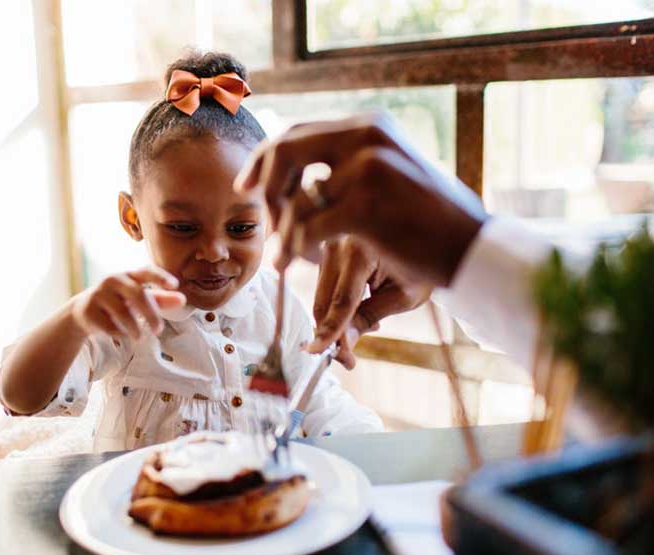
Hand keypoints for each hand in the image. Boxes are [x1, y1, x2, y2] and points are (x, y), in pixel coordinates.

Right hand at [70, 267, 185, 339]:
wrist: (83, 310)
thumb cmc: (118, 301)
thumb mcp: (138, 298)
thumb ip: (161, 299)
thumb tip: (183, 299)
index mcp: (129, 275)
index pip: (147, 271)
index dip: (160, 277)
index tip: (174, 285)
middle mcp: (113, 280)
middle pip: (137, 294)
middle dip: (151, 314)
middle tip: (159, 330)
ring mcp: (99, 294)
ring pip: (122, 313)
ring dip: (134, 328)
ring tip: (139, 337)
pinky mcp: (88, 310)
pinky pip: (108, 325)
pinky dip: (118, 332)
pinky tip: (120, 333)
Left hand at [235, 113, 487, 286]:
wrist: (474, 249)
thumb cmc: (431, 220)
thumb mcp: (392, 174)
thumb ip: (349, 164)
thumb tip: (298, 169)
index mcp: (371, 127)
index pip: (299, 132)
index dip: (265, 157)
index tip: (246, 185)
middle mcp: (367, 138)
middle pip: (285, 152)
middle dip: (264, 188)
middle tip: (261, 219)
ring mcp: (367, 169)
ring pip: (293, 199)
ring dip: (282, 231)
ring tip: (285, 255)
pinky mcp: (366, 207)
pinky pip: (306, 228)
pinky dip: (292, 249)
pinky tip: (294, 262)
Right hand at [309, 237, 429, 367]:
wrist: (427, 236)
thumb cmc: (420, 265)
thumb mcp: (402, 297)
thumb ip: (369, 318)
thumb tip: (341, 346)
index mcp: (360, 251)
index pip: (342, 300)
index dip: (331, 330)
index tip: (319, 352)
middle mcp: (338, 243)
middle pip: (324, 301)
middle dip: (331, 334)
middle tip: (348, 360)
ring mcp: (329, 245)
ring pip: (321, 297)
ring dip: (335, 321)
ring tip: (367, 327)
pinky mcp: (326, 251)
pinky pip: (324, 287)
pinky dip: (336, 306)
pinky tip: (360, 309)